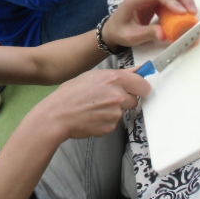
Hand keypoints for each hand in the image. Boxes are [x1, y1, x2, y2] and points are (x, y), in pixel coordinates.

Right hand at [32, 69, 150, 139]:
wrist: (57, 116)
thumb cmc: (70, 94)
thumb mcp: (92, 76)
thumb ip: (116, 75)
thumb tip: (135, 72)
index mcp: (114, 79)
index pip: (142, 84)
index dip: (141, 87)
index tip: (139, 89)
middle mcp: (118, 95)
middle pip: (134, 99)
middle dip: (125, 100)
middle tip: (108, 99)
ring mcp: (115, 113)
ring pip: (123, 112)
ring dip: (114, 111)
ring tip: (94, 108)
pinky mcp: (110, 127)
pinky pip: (113, 123)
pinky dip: (105, 121)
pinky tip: (92, 117)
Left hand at [102, 0, 197, 48]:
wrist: (113, 30)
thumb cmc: (120, 31)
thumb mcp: (131, 36)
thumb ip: (147, 33)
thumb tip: (164, 34)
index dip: (171, 0)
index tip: (182, 12)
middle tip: (192, 11)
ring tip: (192, 11)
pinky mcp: (156, 1)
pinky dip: (181, 3)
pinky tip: (187, 12)